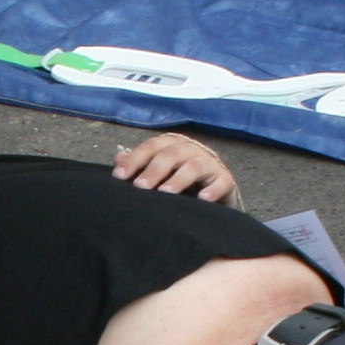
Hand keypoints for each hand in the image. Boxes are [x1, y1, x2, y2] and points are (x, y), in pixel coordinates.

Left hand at [111, 132, 238, 201]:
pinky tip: (202, 199)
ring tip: (166, 193)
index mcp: (172, 145)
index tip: (119, 176)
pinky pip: (221, 182)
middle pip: (172, 154)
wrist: (214, 190)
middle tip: (141, 186)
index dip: (135, 159)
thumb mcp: (159, 171)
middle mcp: (191, 150)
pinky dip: (212, 190)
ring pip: (194, 166)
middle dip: (154, 170)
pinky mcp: (225, 179)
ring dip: (179, 179)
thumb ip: (140, 164)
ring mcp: (210, 163)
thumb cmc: (180, 178)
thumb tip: (118, 159)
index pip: (152, 147)